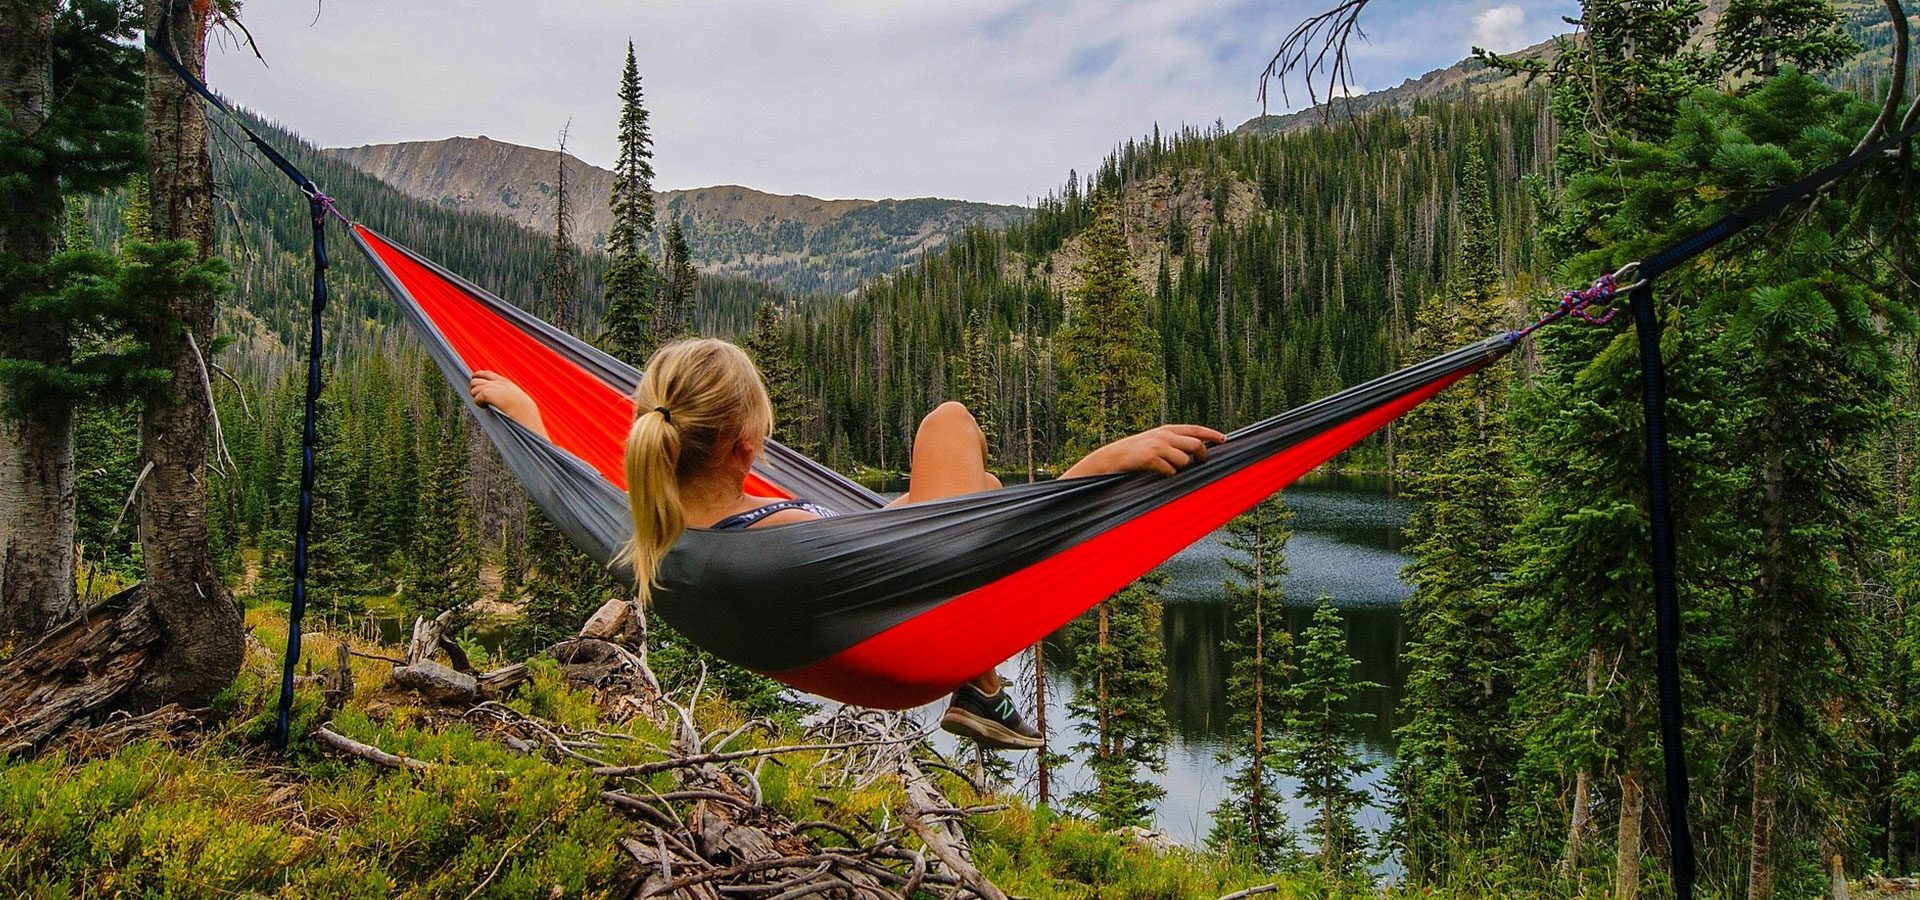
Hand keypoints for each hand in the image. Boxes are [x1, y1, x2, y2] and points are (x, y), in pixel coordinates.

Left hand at [469, 370, 547, 438]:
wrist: (523, 410)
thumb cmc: (523, 409)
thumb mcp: (516, 398)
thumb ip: (507, 395)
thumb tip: (501, 400)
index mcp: (504, 382)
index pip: (487, 374)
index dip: (479, 375)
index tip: (474, 378)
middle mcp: (496, 382)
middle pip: (476, 380)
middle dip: (474, 388)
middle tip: (478, 397)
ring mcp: (491, 387)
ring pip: (474, 388)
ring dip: (475, 396)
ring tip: (482, 403)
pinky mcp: (487, 393)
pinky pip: (476, 397)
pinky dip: (478, 403)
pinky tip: (484, 407)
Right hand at [1062, 424, 1226, 477]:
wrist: (1110, 459)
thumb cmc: (1133, 453)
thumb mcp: (1153, 441)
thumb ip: (1172, 442)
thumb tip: (1194, 451)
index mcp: (1166, 430)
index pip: (1195, 429)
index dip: (1211, 434)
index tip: (1224, 439)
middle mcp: (1164, 435)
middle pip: (1196, 445)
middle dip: (1202, 456)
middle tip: (1202, 462)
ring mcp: (1158, 446)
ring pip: (1184, 461)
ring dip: (1179, 469)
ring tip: (1165, 468)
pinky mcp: (1151, 458)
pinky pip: (1170, 471)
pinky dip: (1167, 475)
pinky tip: (1156, 473)